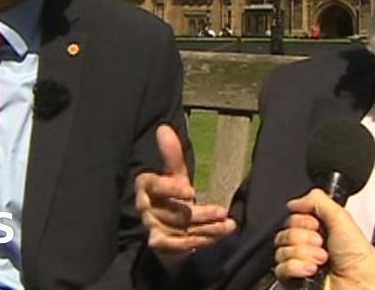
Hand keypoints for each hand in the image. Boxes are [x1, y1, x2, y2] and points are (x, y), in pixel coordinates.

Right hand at [135, 124, 236, 266]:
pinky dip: (200, 241)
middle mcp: (145, 207)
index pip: (154, 185)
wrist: (165, 222)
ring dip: (206, 229)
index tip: (190, 191)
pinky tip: (219, 236)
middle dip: (200, 214)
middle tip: (222, 211)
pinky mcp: (161, 243)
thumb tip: (164, 128)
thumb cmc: (171, 192)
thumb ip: (172, 155)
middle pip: (173, 212)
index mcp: (145, 185)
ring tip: (228, 225)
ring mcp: (152, 227)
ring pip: (180, 230)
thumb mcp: (174, 172)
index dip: (171, 189)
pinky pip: (179, 245)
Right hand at [273, 189, 374, 289]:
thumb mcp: (340, 216)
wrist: (361, 279)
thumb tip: (294, 202)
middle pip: (283, 235)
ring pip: (281, 252)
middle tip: (322, 244)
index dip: (303, 222)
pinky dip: (298, 268)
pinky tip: (312, 270)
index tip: (317, 226)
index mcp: (314, 229)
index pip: (290, 219)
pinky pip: (281, 270)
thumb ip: (317, 200)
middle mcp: (305, 245)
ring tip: (322, 260)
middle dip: (305, 239)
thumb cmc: (357, 254)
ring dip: (305, 255)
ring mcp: (299, 263)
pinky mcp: (294, 281)